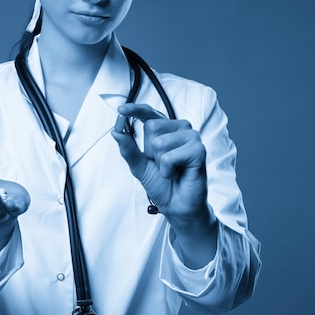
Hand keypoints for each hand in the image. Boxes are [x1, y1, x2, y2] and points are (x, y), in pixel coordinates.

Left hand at [111, 103, 207, 219]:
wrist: (177, 205)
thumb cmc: (162, 183)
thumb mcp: (139, 165)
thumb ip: (128, 148)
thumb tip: (116, 131)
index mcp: (166, 129)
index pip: (149, 114)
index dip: (135, 109)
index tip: (121, 110)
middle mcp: (180, 129)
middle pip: (152, 127)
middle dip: (150, 151)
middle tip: (163, 164)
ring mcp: (191, 138)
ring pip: (160, 143)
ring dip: (160, 163)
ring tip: (171, 170)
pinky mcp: (199, 150)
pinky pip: (169, 157)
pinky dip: (168, 170)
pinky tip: (177, 173)